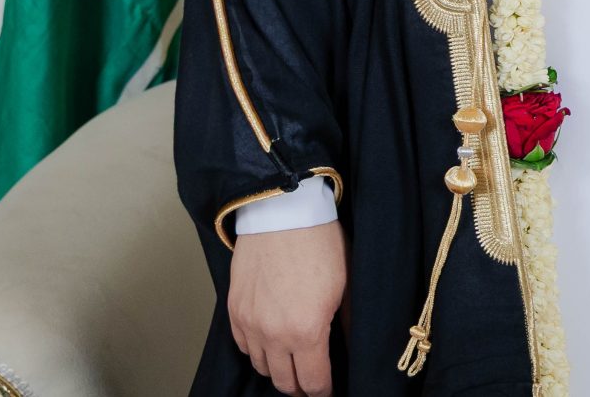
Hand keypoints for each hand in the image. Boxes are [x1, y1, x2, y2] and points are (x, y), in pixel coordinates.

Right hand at [229, 219, 345, 396]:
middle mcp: (274, 334)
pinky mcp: (235, 310)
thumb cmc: (318, 241)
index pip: (314, 381)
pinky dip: (257, 350)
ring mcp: (250, 323)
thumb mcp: (347, 284)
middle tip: (312, 381)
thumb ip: (349, 322)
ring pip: (262, 367)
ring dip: (279, 369)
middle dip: (301, 387)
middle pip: (284, 383)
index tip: (329, 390)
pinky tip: (271, 342)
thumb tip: (354, 346)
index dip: (324, 391)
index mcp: (307, 330)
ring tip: (292, 361)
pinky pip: (243, 346)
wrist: (283, 211)